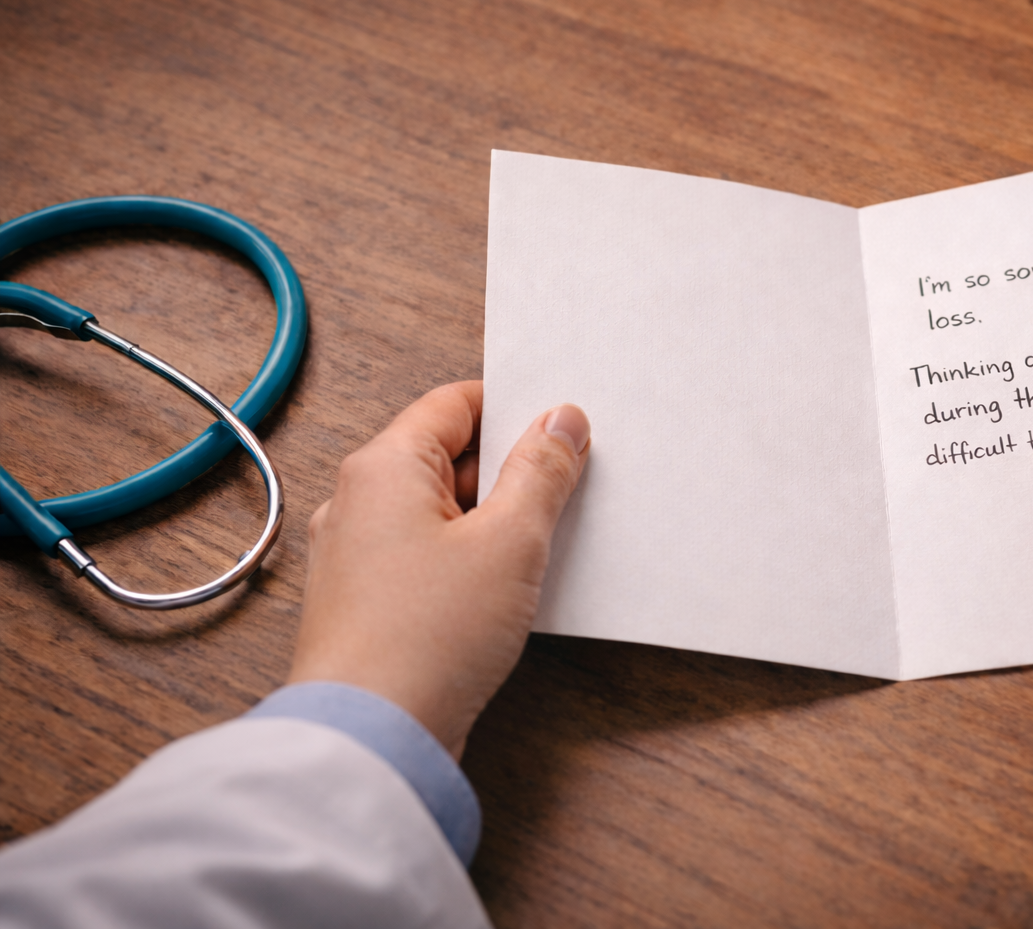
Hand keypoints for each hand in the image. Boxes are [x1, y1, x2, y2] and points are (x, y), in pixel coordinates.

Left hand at [289, 382, 588, 757]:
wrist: (373, 739)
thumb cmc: (428, 638)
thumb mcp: (510, 542)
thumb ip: (541, 472)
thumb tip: (560, 422)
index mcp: (383, 467)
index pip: (454, 404)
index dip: (514, 408)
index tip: (562, 426)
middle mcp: (358, 502)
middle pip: (447, 457)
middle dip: (510, 469)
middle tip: (566, 487)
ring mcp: (358, 555)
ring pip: (441, 511)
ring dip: (493, 520)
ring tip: (541, 543)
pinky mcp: (368, 603)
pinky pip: (427, 557)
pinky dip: (469, 560)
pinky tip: (506, 586)